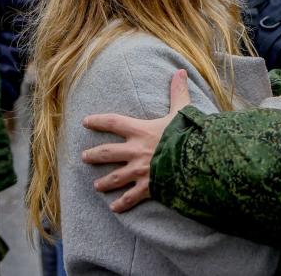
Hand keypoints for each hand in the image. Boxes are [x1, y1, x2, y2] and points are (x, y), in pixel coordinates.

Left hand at [81, 69, 191, 212]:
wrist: (196, 160)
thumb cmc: (188, 135)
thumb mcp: (182, 111)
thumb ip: (178, 92)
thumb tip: (180, 72)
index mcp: (140, 131)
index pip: (113, 122)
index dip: (98, 121)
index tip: (85, 122)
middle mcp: (135, 151)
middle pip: (108, 152)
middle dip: (94, 155)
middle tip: (84, 157)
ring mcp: (140, 170)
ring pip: (115, 177)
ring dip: (104, 182)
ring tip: (95, 186)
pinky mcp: (148, 187)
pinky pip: (131, 197)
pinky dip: (122, 203)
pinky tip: (114, 208)